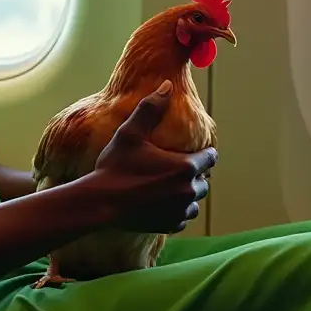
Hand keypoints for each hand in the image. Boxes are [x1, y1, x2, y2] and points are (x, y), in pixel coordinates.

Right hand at [88, 80, 217, 233]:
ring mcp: (180, 211)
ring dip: (186, 193)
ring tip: (169, 186)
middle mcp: (188, 191)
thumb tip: (167, 85)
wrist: (100, 203)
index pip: (210, 157)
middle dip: (193, 173)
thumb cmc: (116, 166)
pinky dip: (176, 210)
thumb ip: (151, 108)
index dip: (202, 152)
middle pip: (203, 180)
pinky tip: (161, 202)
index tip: (190, 151)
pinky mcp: (171, 225)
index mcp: (185, 167)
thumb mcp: (130, 133)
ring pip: (194, 200)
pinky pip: (183, 216)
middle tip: (173, 167)